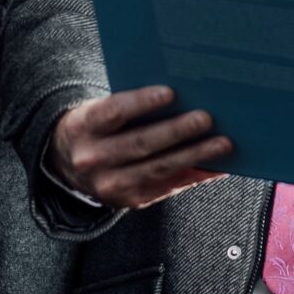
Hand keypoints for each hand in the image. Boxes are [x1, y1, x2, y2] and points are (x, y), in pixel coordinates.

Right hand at [48, 85, 232, 208]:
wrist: (70, 165)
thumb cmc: (98, 126)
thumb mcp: (100, 110)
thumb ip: (130, 105)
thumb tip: (182, 97)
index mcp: (83, 127)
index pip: (113, 112)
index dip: (141, 102)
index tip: (170, 92)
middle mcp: (92, 159)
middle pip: (140, 143)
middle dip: (177, 131)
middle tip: (207, 118)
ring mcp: (110, 185)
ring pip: (158, 169)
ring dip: (195, 156)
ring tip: (223, 144)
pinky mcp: (130, 201)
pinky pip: (167, 188)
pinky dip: (194, 175)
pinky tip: (216, 165)